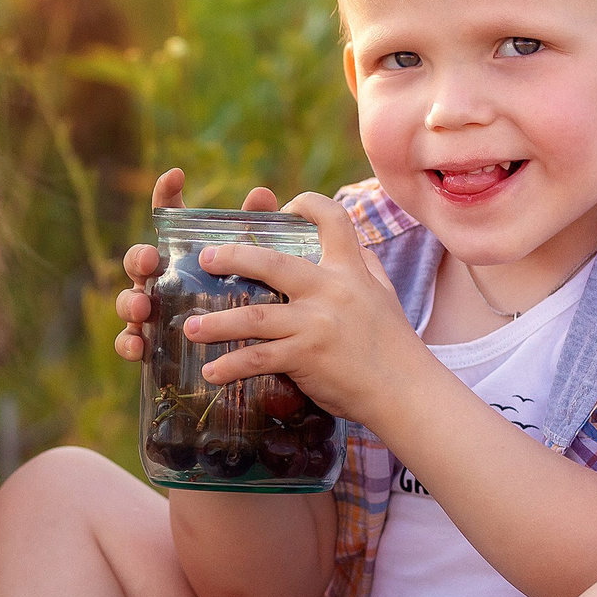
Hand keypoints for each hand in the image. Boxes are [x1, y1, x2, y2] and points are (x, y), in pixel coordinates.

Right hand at [110, 167, 280, 361]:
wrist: (241, 345)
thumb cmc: (241, 294)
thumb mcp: (250, 261)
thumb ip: (253, 227)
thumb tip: (262, 194)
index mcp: (181, 249)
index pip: (168, 214)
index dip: (167, 192)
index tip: (178, 175)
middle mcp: (159, 276)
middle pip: (136, 260)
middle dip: (137, 257)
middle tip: (149, 259)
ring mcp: (150, 309)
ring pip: (127, 302)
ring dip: (128, 302)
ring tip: (142, 306)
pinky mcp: (150, 343)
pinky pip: (129, 343)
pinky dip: (128, 344)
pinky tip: (137, 346)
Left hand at [187, 192, 417, 421]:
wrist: (407, 391)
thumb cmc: (393, 345)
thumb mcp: (383, 295)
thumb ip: (364, 268)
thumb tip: (352, 245)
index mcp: (351, 270)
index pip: (333, 219)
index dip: (309, 204)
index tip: (286, 206)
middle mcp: (331, 289)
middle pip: (273, 263)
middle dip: (233, 257)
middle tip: (204, 259)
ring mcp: (317, 323)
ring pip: (254, 316)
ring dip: (216, 324)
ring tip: (189, 328)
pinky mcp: (307, 356)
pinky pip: (259, 359)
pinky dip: (232, 367)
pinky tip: (211, 374)